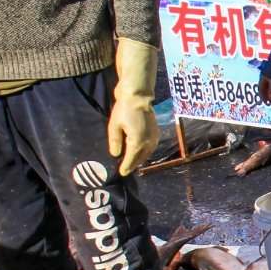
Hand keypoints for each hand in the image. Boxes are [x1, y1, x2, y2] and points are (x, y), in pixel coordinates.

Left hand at [106, 38, 160, 176]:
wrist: (138, 96)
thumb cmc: (123, 109)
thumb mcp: (114, 126)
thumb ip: (115, 142)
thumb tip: (115, 155)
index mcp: (137, 142)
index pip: (131, 159)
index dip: (125, 167)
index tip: (121, 173)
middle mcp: (148, 142)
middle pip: (140, 159)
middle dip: (132, 164)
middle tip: (126, 170)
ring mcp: (154, 138)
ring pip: (147, 154)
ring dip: (140, 159)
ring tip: (132, 163)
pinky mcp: (156, 133)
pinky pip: (151, 147)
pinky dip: (145, 152)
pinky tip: (140, 152)